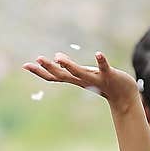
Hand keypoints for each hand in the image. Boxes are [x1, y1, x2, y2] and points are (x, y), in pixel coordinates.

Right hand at [23, 51, 139, 113]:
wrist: (124, 96)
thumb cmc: (103, 82)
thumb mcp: (84, 74)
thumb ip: (71, 68)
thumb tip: (56, 57)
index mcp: (75, 80)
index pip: (54, 76)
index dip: (39, 72)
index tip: (25, 65)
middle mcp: (82, 81)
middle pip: (62, 75)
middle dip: (49, 68)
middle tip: (37, 59)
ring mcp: (95, 79)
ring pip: (80, 73)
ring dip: (69, 65)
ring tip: (58, 56)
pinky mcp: (109, 76)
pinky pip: (104, 68)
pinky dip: (101, 61)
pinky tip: (98, 53)